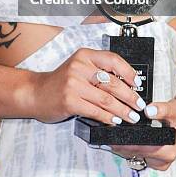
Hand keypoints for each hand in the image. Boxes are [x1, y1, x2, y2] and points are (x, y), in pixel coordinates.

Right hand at [31, 47, 145, 124]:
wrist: (36, 93)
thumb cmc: (60, 82)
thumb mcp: (79, 68)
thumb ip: (98, 71)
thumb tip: (126, 83)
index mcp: (85, 55)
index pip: (113, 59)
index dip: (129, 72)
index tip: (138, 83)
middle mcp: (79, 67)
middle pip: (113, 82)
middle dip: (130, 96)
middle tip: (139, 105)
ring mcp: (74, 84)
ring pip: (106, 99)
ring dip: (123, 110)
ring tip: (131, 116)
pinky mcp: (70, 101)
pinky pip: (95, 111)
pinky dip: (108, 118)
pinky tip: (115, 121)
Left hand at [109, 98, 175, 170]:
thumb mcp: (175, 108)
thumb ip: (162, 109)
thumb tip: (149, 110)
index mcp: (168, 151)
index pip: (141, 149)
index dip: (125, 142)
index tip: (113, 134)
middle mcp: (163, 160)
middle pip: (135, 154)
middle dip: (121, 143)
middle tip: (109, 130)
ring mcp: (158, 162)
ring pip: (134, 156)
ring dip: (124, 145)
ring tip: (115, 131)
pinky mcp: (154, 160)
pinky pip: (138, 154)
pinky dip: (130, 146)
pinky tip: (124, 136)